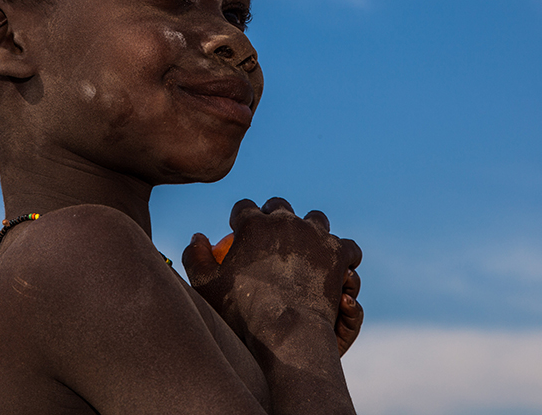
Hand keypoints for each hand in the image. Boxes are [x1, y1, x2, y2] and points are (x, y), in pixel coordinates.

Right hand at [183, 198, 361, 347]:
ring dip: (309, 229)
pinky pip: (346, 244)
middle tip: (272, 238)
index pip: (244, 208)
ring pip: (315, 219)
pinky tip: (337, 263)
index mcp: (253, 223)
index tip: (240, 231)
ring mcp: (315, 235)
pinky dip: (342, 253)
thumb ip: (195, 258)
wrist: (285, 335)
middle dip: (274, 215)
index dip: (241, 218)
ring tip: (306, 247)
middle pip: (279, 206)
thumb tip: (198, 237)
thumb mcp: (206, 287)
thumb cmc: (242, 314)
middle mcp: (286, 221)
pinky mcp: (339, 252)